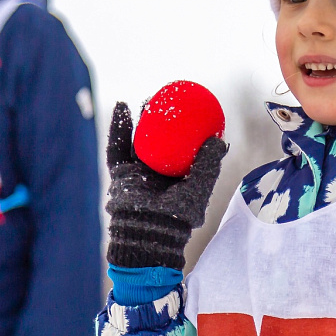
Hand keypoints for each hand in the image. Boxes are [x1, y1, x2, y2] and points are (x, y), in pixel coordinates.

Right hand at [105, 101, 227, 269]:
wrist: (150, 234)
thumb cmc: (179, 217)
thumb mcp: (199, 189)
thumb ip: (208, 166)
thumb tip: (218, 140)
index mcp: (176, 178)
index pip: (181, 150)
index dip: (186, 131)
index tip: (194, 111)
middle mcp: (156, 174)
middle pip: (158, 141)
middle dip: (162, 121)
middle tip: (170, 101)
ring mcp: (136, 173)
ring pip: (138, 140)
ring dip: (142, 120)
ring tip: (149, 100)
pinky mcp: (119, 174)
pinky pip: (117, 147)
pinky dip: (117, 127)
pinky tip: (122, 107)